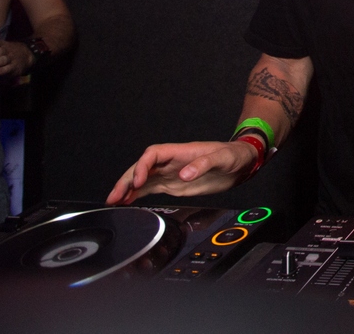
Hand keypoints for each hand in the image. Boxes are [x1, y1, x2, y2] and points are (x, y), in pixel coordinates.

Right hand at [106, 141, 259, 204]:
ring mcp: (170, 173)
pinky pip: (150, 188)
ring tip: (113, 201)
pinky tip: (126, 202)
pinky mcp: (172, 184)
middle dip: (126, 180)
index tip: (137, 182)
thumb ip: (204, 164)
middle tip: (114, 196)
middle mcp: (171, 161)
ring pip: (142, 179)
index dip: (142, 166)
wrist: (240, 164)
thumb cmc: (233, 155)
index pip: (153, 155)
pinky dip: (136, 195)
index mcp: (180, 152)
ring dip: (127, 189)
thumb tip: (184, 175)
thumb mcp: (223, 158)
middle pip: (142, 167)